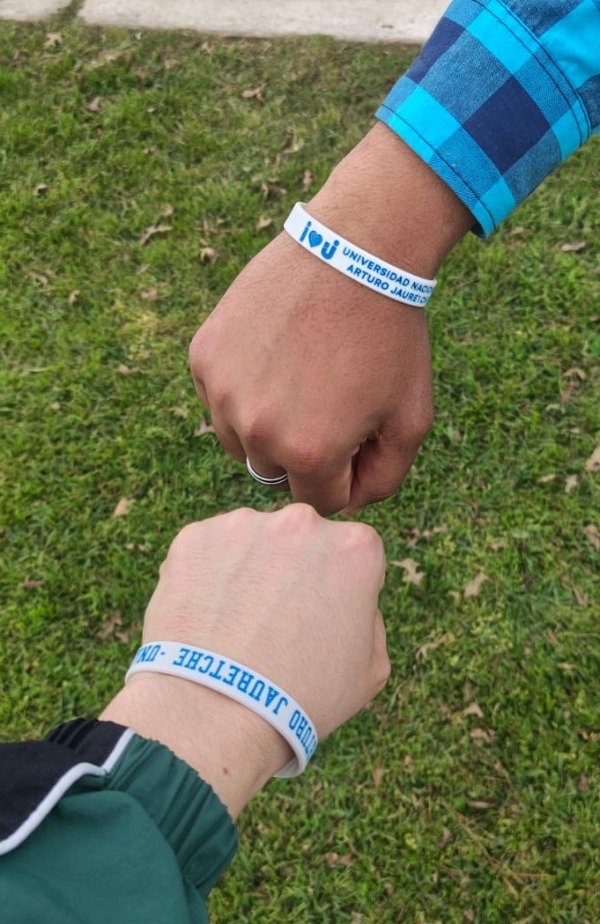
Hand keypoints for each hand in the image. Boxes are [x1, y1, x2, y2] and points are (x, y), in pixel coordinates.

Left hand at [102, 505, 389, 815]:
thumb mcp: (371, 669)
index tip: (321, 618)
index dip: (339, 588)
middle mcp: (302, 522)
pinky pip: (208, 551)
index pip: (353, 555)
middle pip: (302, 540)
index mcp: (355, 548)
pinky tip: (207, 618)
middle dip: (293, 570)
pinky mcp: (195, 537)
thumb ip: (370, 617)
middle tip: (276, 621)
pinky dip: (207, 577)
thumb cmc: (301, 697)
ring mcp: (244, 525)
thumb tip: (350, 599)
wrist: (215, 712)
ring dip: (249, 570)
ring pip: (252, 542)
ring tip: (237, 625)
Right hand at [190, 125, 472, 514]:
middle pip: (278, 473)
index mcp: (308, 453)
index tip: (359, 428)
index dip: (347, 468)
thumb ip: (384, 480)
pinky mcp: (203, 357)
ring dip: (269, 422)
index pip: (321, 500)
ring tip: (301, 375)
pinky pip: (219, 398)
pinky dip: (243, 387)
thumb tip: (344, 504)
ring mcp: (221, 392)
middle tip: (330, 395)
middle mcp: (255, 431)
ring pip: (242, 439)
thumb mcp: (410, 418)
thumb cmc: (390, 337)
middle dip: (306, 447)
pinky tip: (274, 352)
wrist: (353, 250)